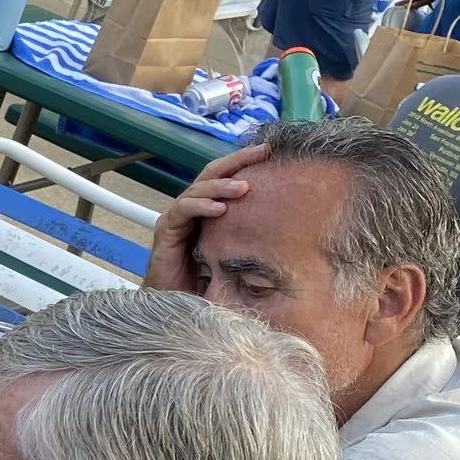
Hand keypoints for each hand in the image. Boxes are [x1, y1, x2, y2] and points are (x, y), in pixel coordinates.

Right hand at [141, 141, 266, 292]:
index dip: (245, 162)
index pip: (226, 176)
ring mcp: (177, 218)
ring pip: (197, 189)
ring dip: (221, 186)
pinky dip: (200, 207)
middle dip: (236, 161)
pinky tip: (220, 209)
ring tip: (244, 187)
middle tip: (261, 153)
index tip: (271, 152)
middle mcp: (192, 208)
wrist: (179, 307)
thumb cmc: (210, 282)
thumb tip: (293, 225)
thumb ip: (253, 236)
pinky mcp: (166, 231)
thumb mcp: (238, 252)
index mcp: (209, 209)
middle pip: (212, 174)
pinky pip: (182, 211)